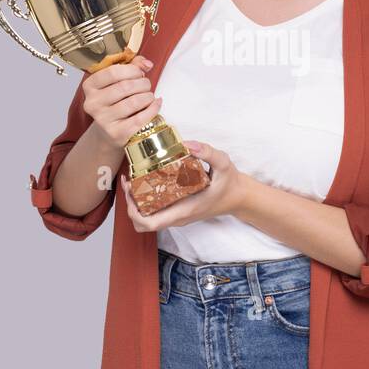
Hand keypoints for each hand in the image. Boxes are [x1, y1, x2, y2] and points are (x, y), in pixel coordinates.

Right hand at [81, 55, 161, 149]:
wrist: (107, 132)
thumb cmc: (114, 102)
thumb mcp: (118, 81)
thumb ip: (132, 67)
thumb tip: (147, 64)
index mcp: (89, 86)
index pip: (112, 72)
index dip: (132, 70)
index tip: (139, 72)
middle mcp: (92, 103)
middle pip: (125, 87)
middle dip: (142, 83)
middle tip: (146, 85)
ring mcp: (103, 120)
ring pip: (133, 102)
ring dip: (148, 96)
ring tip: (149, 96)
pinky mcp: (116, 133)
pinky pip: (140, 118)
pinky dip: (153, 108)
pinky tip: (156, 103)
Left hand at [119, 140, 248, 232]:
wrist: (240, 197)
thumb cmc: (231, 184)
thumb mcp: (223, 163)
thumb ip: (208, 152)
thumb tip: (188, 144)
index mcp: (184, 210)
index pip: (149, 224)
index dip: (132, 211)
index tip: (129, 190)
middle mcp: (178, 217)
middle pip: (142, 223)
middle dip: (130, 205)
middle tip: (129, 183)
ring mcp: (178, 216)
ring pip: (147, 220)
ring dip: (136, 204)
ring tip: (134, 183)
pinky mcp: (179, 211)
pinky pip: (156, 213)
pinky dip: (146, 202)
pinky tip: (147, 183)